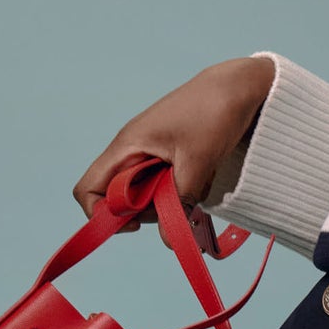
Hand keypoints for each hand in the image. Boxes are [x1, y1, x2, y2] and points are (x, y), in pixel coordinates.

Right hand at [71, 56, 275, 250]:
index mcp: (127, 146)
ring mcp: (151, 152)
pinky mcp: (170, 155)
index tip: (136, 224)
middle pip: (118, 197)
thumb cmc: (214, 113)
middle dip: (144, 210)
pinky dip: (181, 189)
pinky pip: (166, 184)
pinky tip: (203, 177)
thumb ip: (179, 201)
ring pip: (145, 193)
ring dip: (167, 200)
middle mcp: (132, 150)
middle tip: (177, 204)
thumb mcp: (198, 162)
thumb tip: (169, 241)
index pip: (89, 189)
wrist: (240, 86)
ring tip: (196, 183)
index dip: (103, 214)